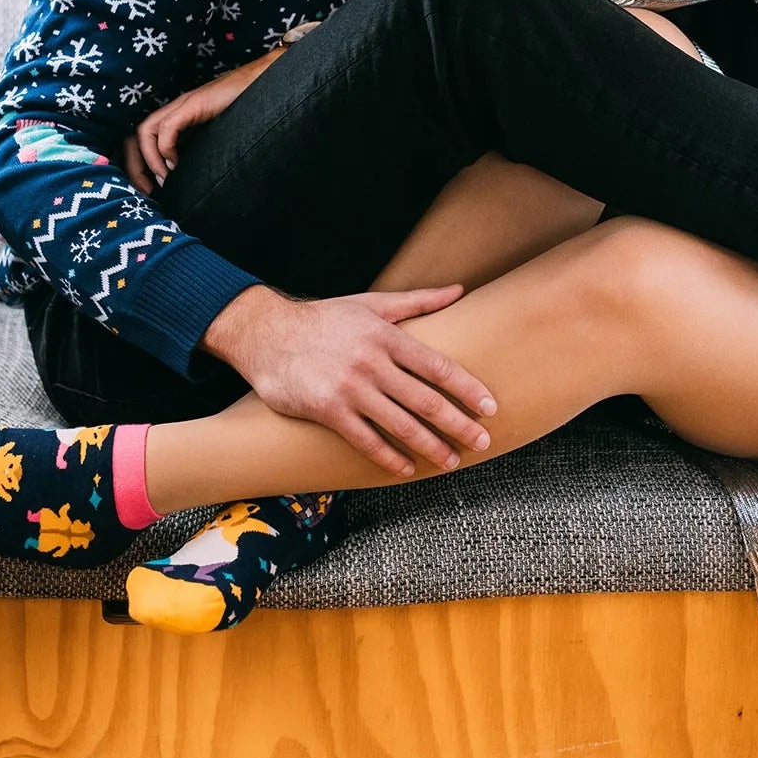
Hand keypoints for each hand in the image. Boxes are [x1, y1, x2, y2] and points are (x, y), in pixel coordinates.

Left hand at [123, 46, 284, 192]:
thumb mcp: (217, 135)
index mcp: (177, 117)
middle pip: (136, 135)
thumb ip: (201, 151)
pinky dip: (165, 148)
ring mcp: (183, 105)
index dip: (139, 164)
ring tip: (163, 179)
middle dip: (134, 166)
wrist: (264, 81)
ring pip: (146, 130)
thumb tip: (190, 179)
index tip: (149, 188)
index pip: (142, 138)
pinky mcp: (194, 104)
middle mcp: (174, 110)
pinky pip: (168, 127)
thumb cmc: (246, 108)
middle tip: (147, 190)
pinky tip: (177, 163)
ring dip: (148, 160)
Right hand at [202, 283, 497, 475]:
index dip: (466, 388)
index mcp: (387, 336)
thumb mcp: (372, 304)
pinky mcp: (327, 410)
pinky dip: (388, 456)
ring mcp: (350, 389)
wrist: (267, 334)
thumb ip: (418, 301)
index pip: (437, 366)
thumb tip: (459, 290)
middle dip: (458, 423)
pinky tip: (406, 468)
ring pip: (400, 424)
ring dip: (430, 446)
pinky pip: (365, 440)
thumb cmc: (324, 318)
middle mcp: (372, 363)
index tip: (490, 406)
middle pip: (425, 400)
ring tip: (452, 460)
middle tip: (482, 441)